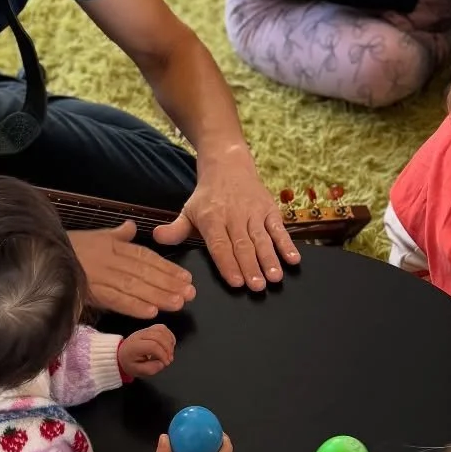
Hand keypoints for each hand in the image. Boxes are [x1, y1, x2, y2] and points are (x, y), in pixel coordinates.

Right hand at [69, 222, 196, 320]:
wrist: (37, 253)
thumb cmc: (67, 247)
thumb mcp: (93, 236)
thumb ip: (116, 234)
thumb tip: (131, 226)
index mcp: (112, 245)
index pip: (145, 256)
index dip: (167, 267)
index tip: (186, 278)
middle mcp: (109, 258)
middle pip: (144, 272)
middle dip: (168, 283)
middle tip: (189, 294)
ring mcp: (98, 274)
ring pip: (134, 285)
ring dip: (157, 295)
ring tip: (177, 303)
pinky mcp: (87, 289)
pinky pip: (114, 298)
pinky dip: (133, 305)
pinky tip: (151, 313)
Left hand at [118, 324, 175, 378]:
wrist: (122, 354)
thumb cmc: (130, 363)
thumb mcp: (137, 371)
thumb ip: (151, 369)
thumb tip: (162, 363)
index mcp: (134, 346)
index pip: (153, 346)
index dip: (163, 354)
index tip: (166, 363)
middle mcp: (139, 335)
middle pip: (159, 336)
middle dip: (168, 348)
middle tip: (169, 359)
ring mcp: (145, 330)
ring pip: (161, 330)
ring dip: (169, 341)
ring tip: (169, 353)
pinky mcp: (149, 328)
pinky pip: (162, 328)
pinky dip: (169, 335)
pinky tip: (170, 345)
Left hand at [152, 150, 299, 291]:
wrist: (228, 165)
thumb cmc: (207, 196)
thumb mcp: (188, 210)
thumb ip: (176, 229)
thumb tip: (157, 237)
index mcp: (212, 218)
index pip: (220, 244)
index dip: (228, 263)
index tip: (236, 282)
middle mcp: (234, 215)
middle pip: (243, 244)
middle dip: (250, 266)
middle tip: (257, 286)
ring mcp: (254, 212)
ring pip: (262, 238)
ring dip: (270, 258)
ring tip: (274, 277)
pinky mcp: (269, 209)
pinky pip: (279, 228)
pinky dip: (287, 243)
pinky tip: (293, 259)